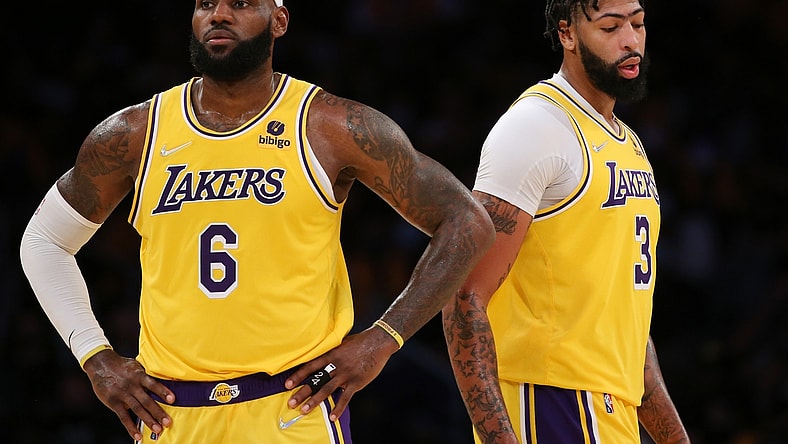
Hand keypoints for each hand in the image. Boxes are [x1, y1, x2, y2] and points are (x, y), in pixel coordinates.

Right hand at [83, 349, 174, 439]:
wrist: (101, 364)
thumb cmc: (121, 365)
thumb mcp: (136, 366)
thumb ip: (146, 375)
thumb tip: (163, 380)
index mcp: (139, 375)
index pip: (153, 384)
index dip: (163, 391)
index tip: (173, 399)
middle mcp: (131, 385)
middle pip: (147, 400)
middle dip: (158, 412)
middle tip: (168, 422)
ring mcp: (122, 394)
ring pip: (137, 409)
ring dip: (148, 420)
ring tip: (157, 429)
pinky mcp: (113, 402)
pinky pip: (123, 417)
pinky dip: (130, 427)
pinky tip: (138, 435)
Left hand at [284, 325, 398, 420]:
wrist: (378, 342)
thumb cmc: (359, 342)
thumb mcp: (341, 343)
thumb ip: (330, 351)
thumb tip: (320, 356)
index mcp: (331, 355)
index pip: (310, 366)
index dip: (298, 376)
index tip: (287, 384)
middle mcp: (336, 365)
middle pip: (315, 380)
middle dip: (302, 392)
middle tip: (291, 403)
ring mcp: (346, 374)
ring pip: (327, 389)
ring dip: (314, 401)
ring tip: (304, 410)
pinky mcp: (356, 382)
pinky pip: (345, 398)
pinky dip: (339, 408)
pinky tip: (333, 417)